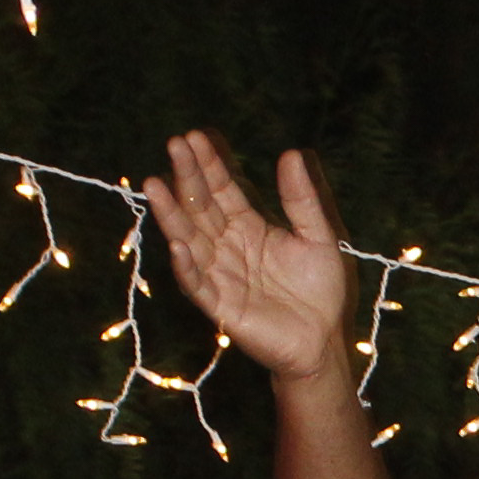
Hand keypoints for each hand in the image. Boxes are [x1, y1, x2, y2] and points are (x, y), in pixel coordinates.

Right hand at [147, 130, 357, 385]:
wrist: (323, 341)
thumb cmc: (319, 290)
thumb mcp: (317, 237)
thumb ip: (301, 200)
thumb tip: (290, 153)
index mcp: (248, 227)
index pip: (222, 191)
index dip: (208, 165)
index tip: (193, 137)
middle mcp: (227, 247)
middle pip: (201, 208)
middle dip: (187, 178)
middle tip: (173, 145)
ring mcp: (220, 276)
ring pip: (190, 240)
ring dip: (172, 215)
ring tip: (155, 186)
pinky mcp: (221, 307)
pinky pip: (198, 285)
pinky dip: (186, 267)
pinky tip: (176, 245)